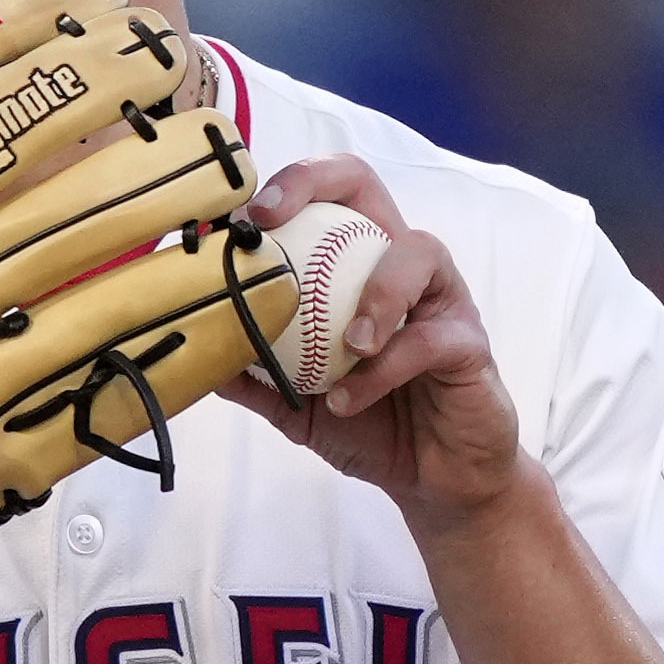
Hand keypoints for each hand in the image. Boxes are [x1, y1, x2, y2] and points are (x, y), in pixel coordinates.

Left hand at [218, 156, 524, 531]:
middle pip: (366, 184)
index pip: (323, 196)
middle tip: (271, 223)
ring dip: (374, 293)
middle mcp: (400, 267)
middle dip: (315, 183)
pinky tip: (348, 399)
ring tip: (345, 344)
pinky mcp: (470, 344)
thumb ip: (252, 374)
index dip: (283, 186)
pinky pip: (427, 340)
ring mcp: (442, 300)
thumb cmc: (369, 422)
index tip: (239, 219)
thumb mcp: (295, 402)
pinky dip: (382, 371)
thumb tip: (193, 350)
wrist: (432, 480)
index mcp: (355, 267)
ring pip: (419, 251)